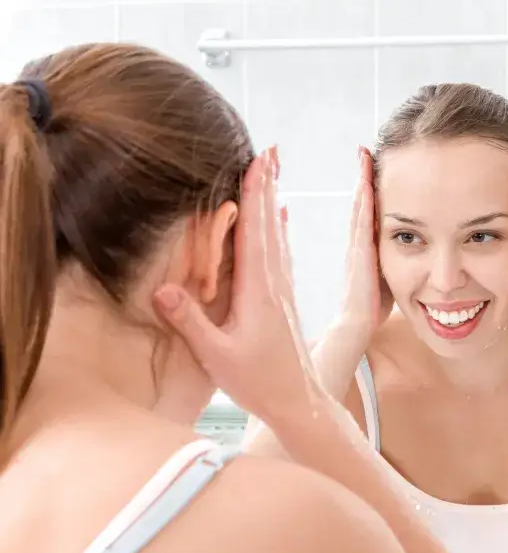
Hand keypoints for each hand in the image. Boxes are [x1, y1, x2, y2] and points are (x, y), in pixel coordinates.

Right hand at [152, 146, 323, 427]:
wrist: (299, 402)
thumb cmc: (258, 382)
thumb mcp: (217, 355)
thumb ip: (191, 322)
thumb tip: (163, 288)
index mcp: (258, 290)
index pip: (254, 231)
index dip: (254, 194)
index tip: (258, 161)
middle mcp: (274, 283)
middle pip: (269, 224)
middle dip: (266, 185)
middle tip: (269, 150)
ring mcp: (282, 290)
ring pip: (276, 236)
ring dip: (272, 202)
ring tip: (272, 173)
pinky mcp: (283, 301)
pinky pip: (280, 254)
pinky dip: (278, 230)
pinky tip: (281, 219)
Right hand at [339, 146, 393, 340]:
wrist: (358, 324)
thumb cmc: (376, 303)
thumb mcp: (390, 272)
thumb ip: (398, 256)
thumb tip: (415, 244)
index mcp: (365, 244)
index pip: (367, 209)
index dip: (368, 185)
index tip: (372, 162)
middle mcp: (358, 240)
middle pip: (361, 201)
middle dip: (363, 175)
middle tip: (364, 150)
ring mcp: (356, 246)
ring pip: (360, 206)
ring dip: (362, 181)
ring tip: (364, 157)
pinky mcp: (359, 254)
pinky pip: (361, 222)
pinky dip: (363, 202)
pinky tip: (366, 185)